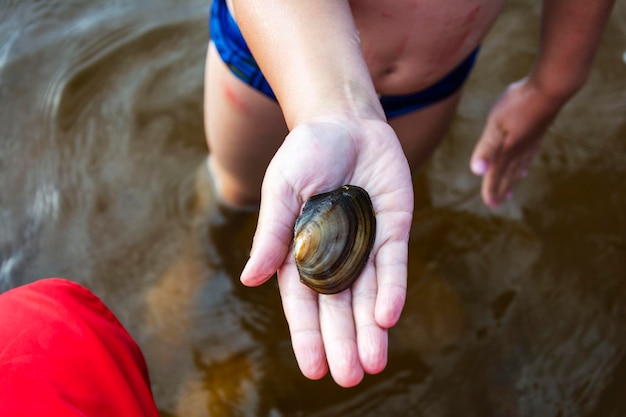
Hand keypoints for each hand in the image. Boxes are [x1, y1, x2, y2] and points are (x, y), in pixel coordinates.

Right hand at [240, 114, 413, 386]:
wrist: (345, 121)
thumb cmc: (306, 153)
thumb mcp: (282, 189)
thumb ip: (272, 232)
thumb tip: (250, 279)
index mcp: (300, 252)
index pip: (303, 303)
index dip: (308, 335)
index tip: (313, 369)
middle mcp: (334, 256)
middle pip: (338, 308)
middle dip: (343, 343)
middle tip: (349, 378)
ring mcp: (364, 245)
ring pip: (368, 296)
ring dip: (370, 330)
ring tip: (372, 365)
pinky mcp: (392, 230)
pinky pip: (392, 265)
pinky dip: (392, 290)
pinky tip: (388, 318)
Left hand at [470, 77, 563, 206]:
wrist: (550, 86)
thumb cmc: (519, 103)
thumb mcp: (496, 124)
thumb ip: (486, 148)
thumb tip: (477, 171)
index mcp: (507, 149)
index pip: (496, 173)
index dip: (491, 188)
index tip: (490, 204)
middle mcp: (520, 149)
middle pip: (508, 173)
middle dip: (501, 188)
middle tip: (497, 204)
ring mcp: (531, 140)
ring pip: (519, 166)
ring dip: (512, 179)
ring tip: (509, 191)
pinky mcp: (538, 131)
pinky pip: (529, 155)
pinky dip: (524, 164)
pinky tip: (524, 165)